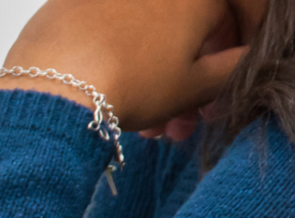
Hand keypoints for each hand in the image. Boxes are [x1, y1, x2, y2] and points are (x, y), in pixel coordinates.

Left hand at [0, 0, 263, 133]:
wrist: (51, 87)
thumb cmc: (128, 84)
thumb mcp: (196, 86)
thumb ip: (233, 69)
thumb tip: (242, 60)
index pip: (236, 14)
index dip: (236, 53)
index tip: (224, 87)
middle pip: (185, 30)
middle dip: (189, 81)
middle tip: (182, 123)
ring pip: (146, 36)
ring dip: (154, 81)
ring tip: (146, 128)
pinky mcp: (70, 4)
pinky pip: (108, 32)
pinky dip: (118, 63)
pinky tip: (112, 102)